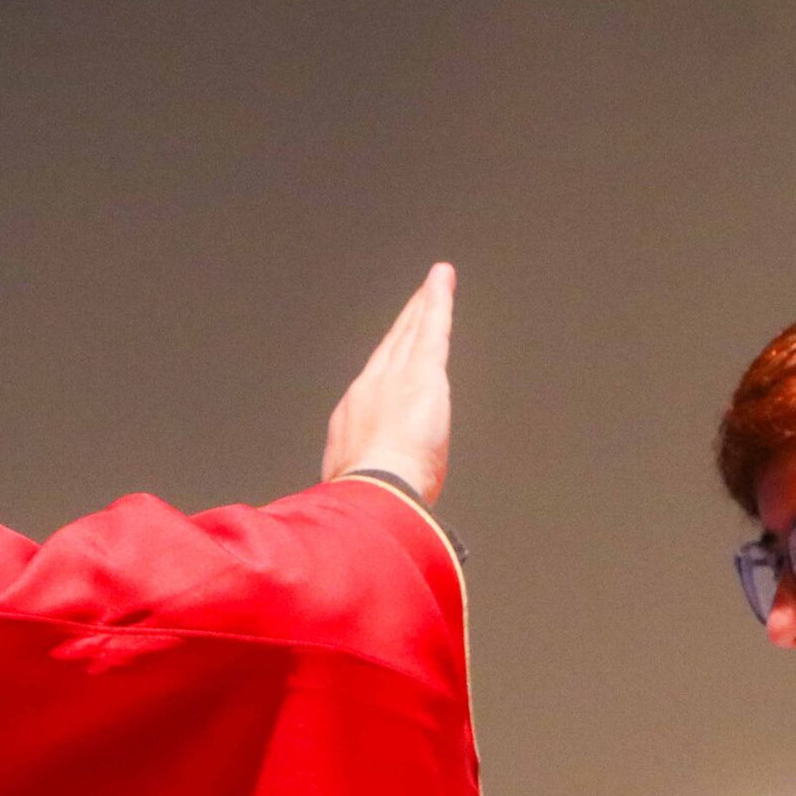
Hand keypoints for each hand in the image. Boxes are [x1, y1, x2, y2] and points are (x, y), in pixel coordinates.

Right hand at [323, 263, 452, 504]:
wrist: (373, 495)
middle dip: (404, 324)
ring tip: (435, 283)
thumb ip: (370, 491)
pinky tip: (443, 280)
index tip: (393, 350)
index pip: (374, 384)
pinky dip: (437, 302)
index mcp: (353, 422)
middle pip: (391, 349)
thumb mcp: (358, 496)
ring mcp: (395, 379)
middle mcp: (370, 390)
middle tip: (416, 302)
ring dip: (423, 305)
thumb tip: (374, 516)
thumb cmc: (366, 506)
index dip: (385, 362)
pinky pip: (432, 329)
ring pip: (412, 333)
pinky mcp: (423, 374)